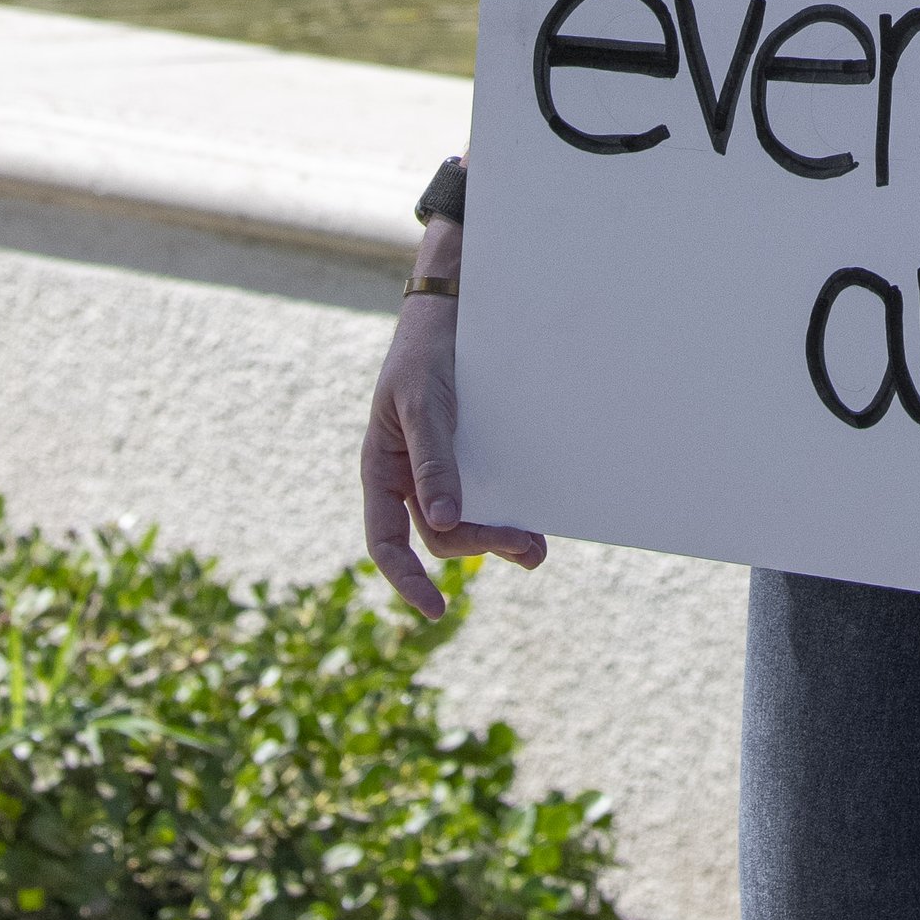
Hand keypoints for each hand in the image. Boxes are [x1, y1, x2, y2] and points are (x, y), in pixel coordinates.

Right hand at [360, 277, 546, 620]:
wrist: (453, 310)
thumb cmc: (424, 353)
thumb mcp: (422, 404)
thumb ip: (432, 461)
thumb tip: (444, 524)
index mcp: (383, 470)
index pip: (386, 542)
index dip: (406, 580)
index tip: (436, 609)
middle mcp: (410, 477)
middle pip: (441, 533)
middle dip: (481, 546)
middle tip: (528, 548)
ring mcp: (442, 467)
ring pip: (467, 518)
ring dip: (499, 535)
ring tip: (537, 547)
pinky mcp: (470, 452)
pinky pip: (487, 490)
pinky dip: (506, 507)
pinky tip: (531, 514)